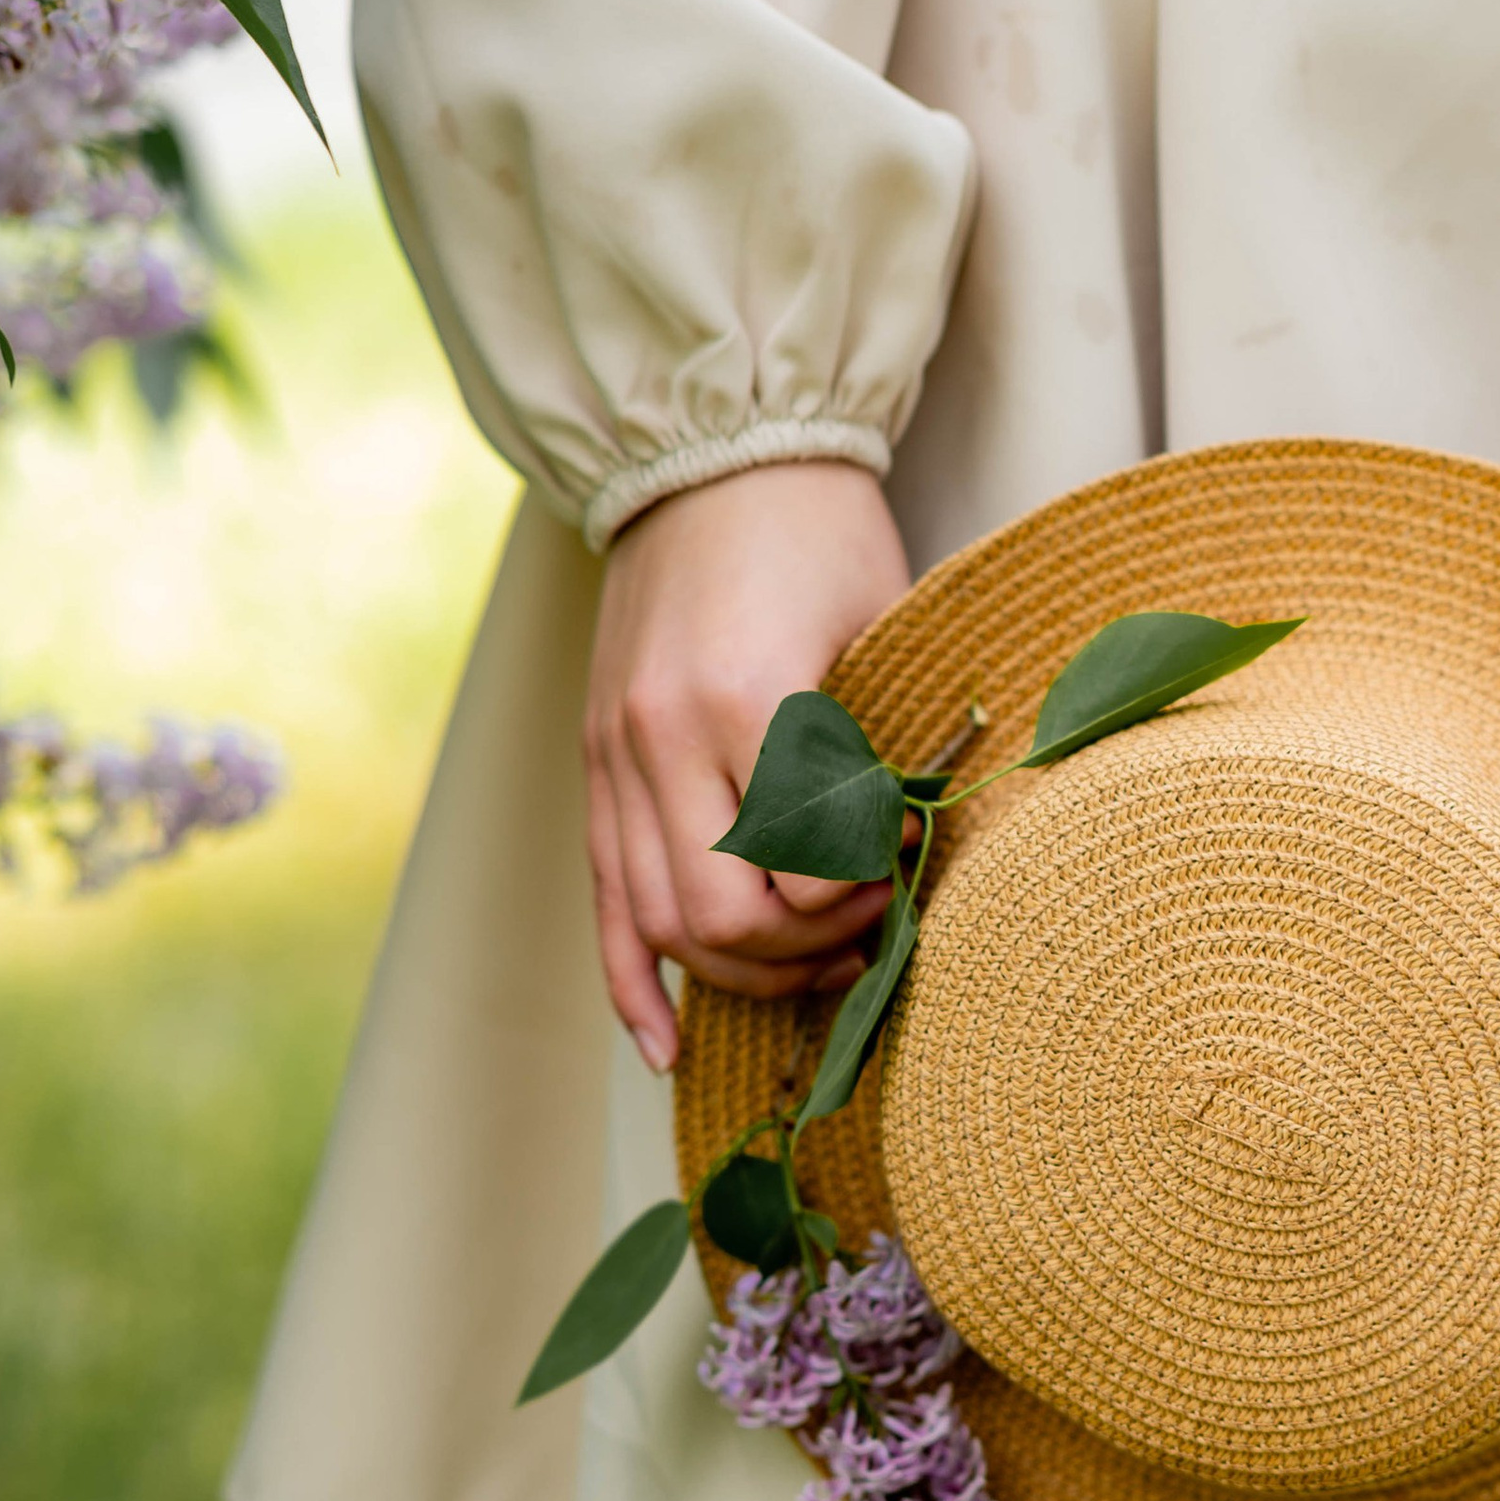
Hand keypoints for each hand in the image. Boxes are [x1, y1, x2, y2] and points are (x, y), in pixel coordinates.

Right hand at [585, 458, 912, 1069]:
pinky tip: (664, 1044)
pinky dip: (631, 986)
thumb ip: (882, 745)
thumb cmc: (818, 533)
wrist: (708, 456)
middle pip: (723, 919)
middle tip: (871, 928)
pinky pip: (603, 904)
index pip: (798, 866)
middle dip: (807, 951)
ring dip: (743, 972)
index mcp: (744, 697)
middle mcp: (661, 738)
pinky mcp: (594, 765)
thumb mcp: (882, 625)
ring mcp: (614, 756)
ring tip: (817, 965)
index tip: (905, 858)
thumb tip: (903, 860)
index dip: (861, 888)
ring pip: (662, 926)